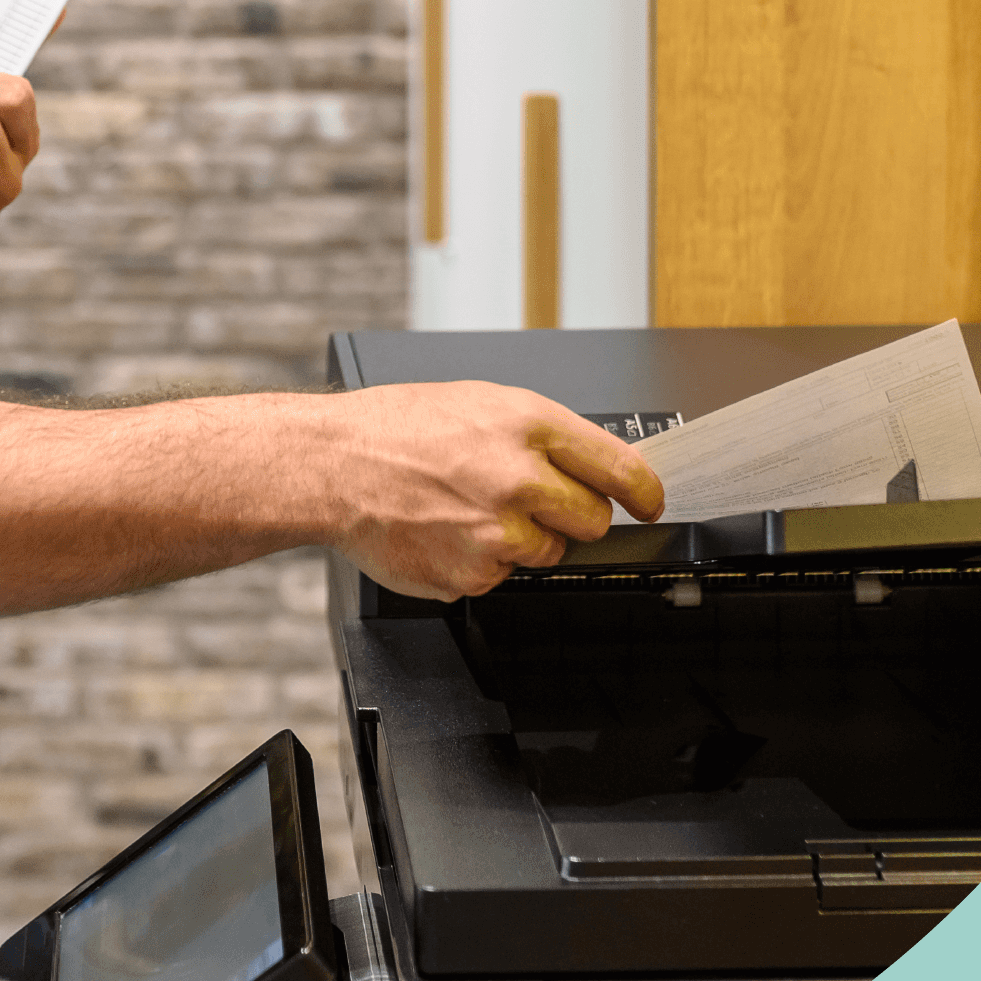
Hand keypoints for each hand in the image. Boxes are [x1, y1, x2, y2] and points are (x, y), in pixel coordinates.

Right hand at [324, 384, 665, 602]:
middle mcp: (519, 479)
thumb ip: (539, 435)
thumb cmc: (395, 428)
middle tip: (529, 501)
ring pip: (548, 553)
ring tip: (469, 510)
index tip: (650, 504)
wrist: (331, 466)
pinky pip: (501, 577)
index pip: (620, 467)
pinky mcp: (472, 575)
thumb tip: (590, 465)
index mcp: (527, 425)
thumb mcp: (479, 403)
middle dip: (572, 514)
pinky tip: (445, 531)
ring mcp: (497, 533)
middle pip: (594, 520)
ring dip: (522, 539)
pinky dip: (479, 561)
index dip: (645, 492)